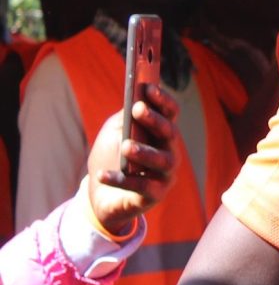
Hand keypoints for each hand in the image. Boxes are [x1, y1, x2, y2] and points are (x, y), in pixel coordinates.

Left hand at [82, 80, 180, 239]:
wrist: (101, 194)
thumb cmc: (111, 158)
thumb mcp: (115, 133)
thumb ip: (125, 119)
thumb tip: (134, 101)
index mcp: (160, 134)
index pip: (170, 114)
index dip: (163, 100)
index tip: (148, 88)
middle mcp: (169, 153)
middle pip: (170, 135)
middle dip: (156, 120)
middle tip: (137, 109)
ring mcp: (164, 176)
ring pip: (164, 161)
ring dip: (145, 151)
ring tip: (126, 146)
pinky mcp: (154, 196)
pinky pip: (142, 187)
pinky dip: (120, 180)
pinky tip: (102, 174)